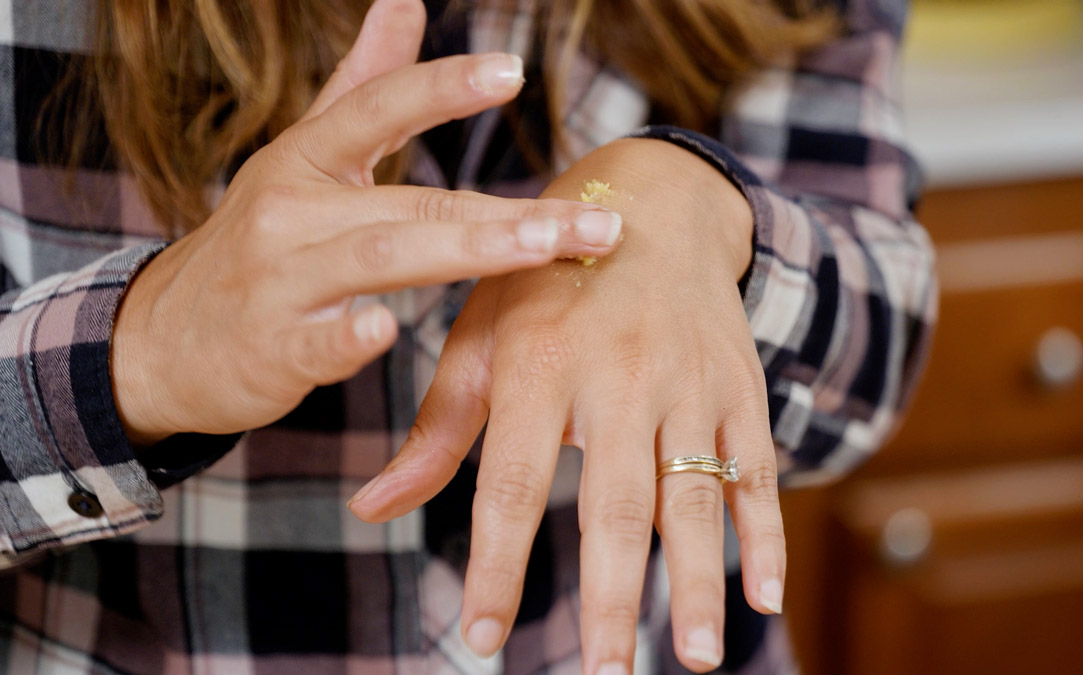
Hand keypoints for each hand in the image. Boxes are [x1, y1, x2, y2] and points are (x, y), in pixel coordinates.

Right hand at [111, 0, 622, 444]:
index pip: (378, 109)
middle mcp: (291, 209)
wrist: (169, 337)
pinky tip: (385, 330)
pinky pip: (314, 341)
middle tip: (596, 224)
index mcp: (307, 158)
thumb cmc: (262, 239)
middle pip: (412, 202)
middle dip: (509, 213)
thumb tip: (406, 0)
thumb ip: (361, 84)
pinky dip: (347, 336)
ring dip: (466, 251)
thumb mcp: (303, 154)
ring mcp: (278, 279)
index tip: (511, 70)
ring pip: (380, 259)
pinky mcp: (270, 349)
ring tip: (545, 250)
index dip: (442, 87)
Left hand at [350, 139, 784, 673]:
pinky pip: (758, 468)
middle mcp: (619, 376)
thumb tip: (371, 509)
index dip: (497, 566)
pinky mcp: (738, 389)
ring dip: (696, 582)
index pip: (512, 485)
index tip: (480, 640)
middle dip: (609, 597)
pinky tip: (763, 595)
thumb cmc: (546, 283)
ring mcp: (688, 384)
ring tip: (693, 656)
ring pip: (695, 495)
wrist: (654, 206)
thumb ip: (436, 429)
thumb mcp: (480, 338)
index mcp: (540, 364)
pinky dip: (764, 534)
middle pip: (616, 505)